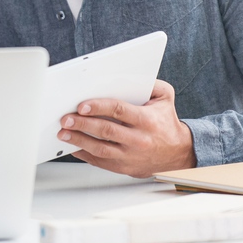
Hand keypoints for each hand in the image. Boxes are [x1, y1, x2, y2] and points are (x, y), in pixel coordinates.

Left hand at [57, 79, 196, 177]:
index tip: (81, 105)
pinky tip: (72, 146)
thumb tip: (131, 74)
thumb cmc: (166, 123)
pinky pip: (99, 162)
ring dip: (79, 141)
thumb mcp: (165, 98)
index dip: (98, 107)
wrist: (178, 152)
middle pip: (105, 131)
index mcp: (147, 120)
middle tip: (65, 118)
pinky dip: (84, 154)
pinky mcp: (123, 167)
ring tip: (63, 133)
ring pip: (100, 149)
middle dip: (82, 123)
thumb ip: (151, 83)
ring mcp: (130, 156)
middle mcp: (138, 139)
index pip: (119, 110)